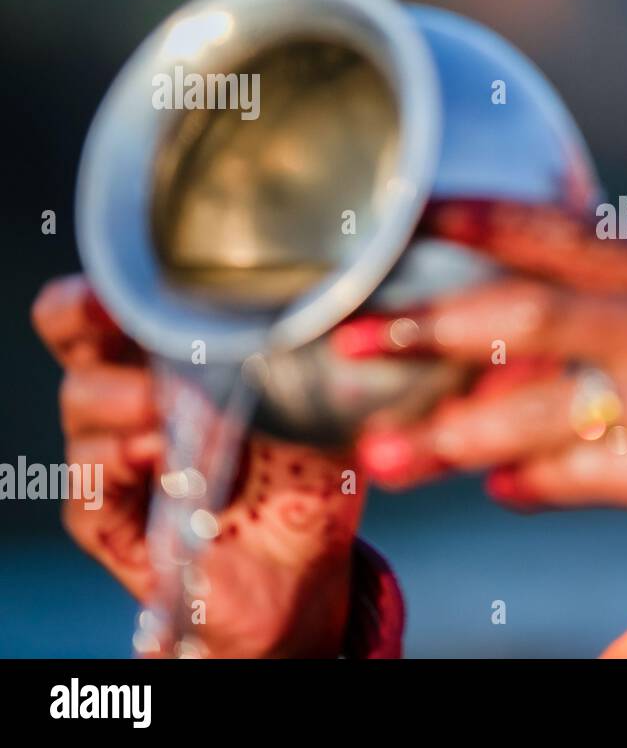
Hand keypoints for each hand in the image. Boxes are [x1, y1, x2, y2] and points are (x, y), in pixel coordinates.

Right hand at [32, 275, 363, 657]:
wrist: (308, 571)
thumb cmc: (310, 473)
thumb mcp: (329, 402)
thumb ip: (320, 353)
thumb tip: (341, 301)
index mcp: (179, 350)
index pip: (122, 293)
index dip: (117, 274)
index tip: (142, 271)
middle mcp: (134, 388)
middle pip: (70, 327)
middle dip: (87, 311)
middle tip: (124, 315)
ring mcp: (115, 450)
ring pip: (81, 400)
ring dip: (131, 397)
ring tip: (183, 411)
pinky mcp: (108, 516)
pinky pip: (88, 480)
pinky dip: (122, 464)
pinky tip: (163, 462)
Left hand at [344, 200, 626, 565]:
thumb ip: (610, 339)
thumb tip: (494, 376)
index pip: (564, 231)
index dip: (478, 218)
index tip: (405, 214)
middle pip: (526, 311)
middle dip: (425, 325)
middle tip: (348, 341)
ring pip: (536, 409)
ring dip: (452, 436)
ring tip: (388, 453)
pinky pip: (579, 475)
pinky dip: (530, 484)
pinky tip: (504, 492)